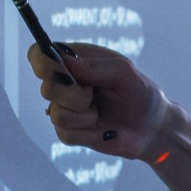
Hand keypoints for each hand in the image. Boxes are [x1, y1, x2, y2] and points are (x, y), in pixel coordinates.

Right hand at [26, 42, 167, 161]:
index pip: (39, 55)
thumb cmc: (140, 93)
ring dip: (86, 115)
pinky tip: (103, 129)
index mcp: (74, 60)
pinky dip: (90, 133)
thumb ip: (93, 66)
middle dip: (76, 95)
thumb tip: (64, 60)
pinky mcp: (68, 132)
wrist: (151, 129)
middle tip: (96, 93)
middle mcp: (64, 83)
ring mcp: (64, 108)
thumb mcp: (124, 72)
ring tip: (101, 111)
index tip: (63, 71)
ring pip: (57, 114)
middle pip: (46, 88)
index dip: (43, 63)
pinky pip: (66, 134)